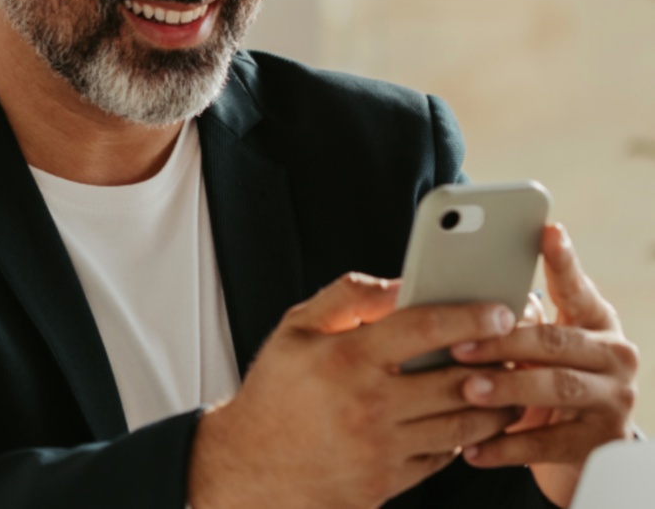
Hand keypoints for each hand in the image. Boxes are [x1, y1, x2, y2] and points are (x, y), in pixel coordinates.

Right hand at [189, 273, 519, 508]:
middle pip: (456, 380)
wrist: (250, 467)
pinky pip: (442, 456)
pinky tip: (467, 417)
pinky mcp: (387, 482)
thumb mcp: (295, 328)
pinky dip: (464, 436)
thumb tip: (397, 286)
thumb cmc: (275, 391)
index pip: (423, 329)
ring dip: (493, 402)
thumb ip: (346, 297)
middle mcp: (369, 405)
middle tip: (517, 346)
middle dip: (497, 360)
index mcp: (348, 359)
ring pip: (460, 424)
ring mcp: (381, 449)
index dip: (468, 314)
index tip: (499, 308)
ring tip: (507, 383)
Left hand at [452, 224, 638, 507]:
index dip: (562, 259)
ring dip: (508, 388)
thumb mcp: (539, 342)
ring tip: (468, 389)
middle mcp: (613, 354)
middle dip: (503, 342)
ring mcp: (613, 400)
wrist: (583, 446)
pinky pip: (549, 445)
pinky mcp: (600, 445)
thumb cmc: (544, 373)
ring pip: (556, 388)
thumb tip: (464, 301)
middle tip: (460, 345)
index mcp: (595, 319)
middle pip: (554, 341)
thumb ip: (517, 318)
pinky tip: (472, 446)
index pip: (575, 285)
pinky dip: (507, 446)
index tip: (547, 229)